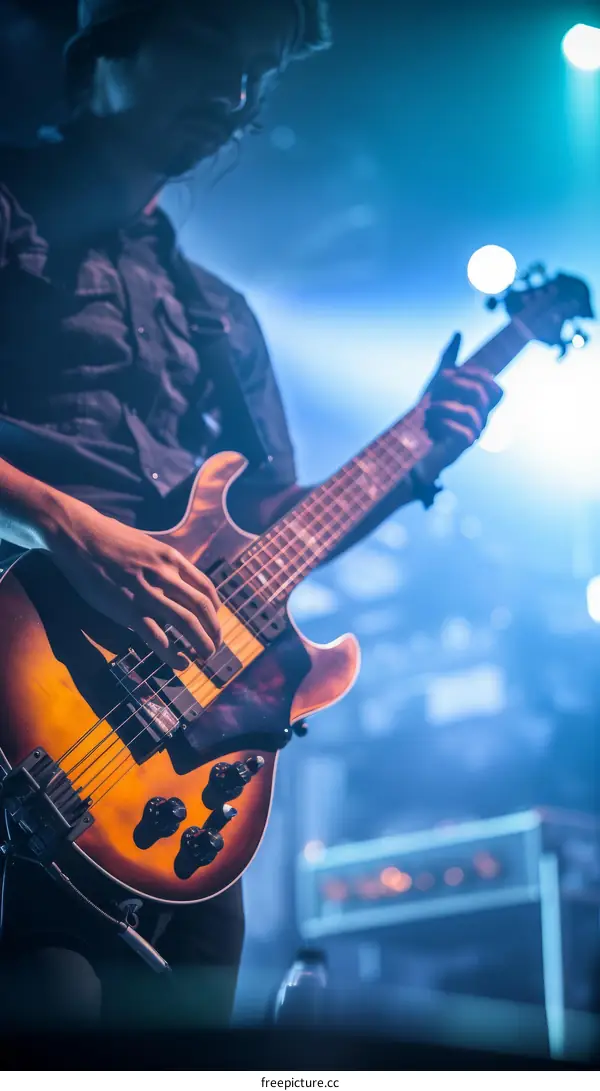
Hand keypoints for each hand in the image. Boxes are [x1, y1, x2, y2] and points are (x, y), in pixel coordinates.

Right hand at [45, 496, 220, 668]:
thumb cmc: (108, 538)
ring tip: (206, 657)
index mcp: (171, 559)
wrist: (79, 536)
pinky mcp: (129, 609)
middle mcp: (166, 575)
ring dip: (202, 644)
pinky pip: (158, 637)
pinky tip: (181, 663)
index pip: (206, 587)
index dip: (215, 608)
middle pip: (203, 608)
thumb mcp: (146, 545)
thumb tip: (172, 577)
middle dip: (214, 631)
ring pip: (188, 623)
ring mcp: (148, 593)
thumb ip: (161, 563)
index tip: (214, 619)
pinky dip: (173, 654)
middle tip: (216, 646)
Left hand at [424, 333, 502, 457]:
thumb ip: (449, 361)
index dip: (479, 375)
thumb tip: (458, 333)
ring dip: (443, 405)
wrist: (410, 445)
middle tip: (439, 384)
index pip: (497, 389)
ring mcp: (473, 435)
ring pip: (470, 411)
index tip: (454, 372)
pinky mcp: (461, 448)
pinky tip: (430, 424)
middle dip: (459, 383)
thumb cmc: (428, 415)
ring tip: (429, 409)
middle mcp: (481, 420)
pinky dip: (442, 422)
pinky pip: (461, 430)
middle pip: (484, 394)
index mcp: (480, 406)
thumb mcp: (437, 384)